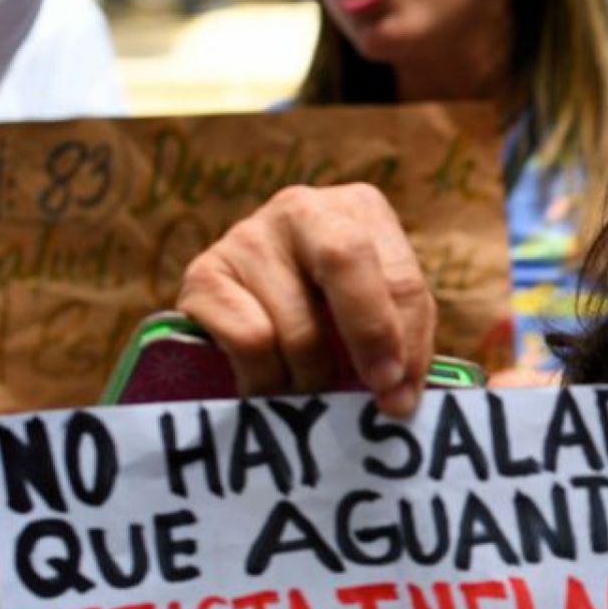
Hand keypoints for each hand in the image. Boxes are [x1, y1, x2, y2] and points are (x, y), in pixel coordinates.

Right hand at [177, 184, 435, 416]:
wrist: (249, 317)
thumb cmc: (335, 315)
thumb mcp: (383, 315)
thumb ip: (404, 346)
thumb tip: (398, 399)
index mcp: (360, 210)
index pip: (400, 277)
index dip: (404, 340)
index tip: (400, 393)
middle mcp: (303, 209)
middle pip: (344, 260)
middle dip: (367, 335)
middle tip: (374, 391)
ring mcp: (247, 236)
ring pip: (297, 326)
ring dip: (310, 376)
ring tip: (309, 383)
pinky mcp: (202, 274)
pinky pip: (249, 341)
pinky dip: (265, 376)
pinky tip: (268, 377)